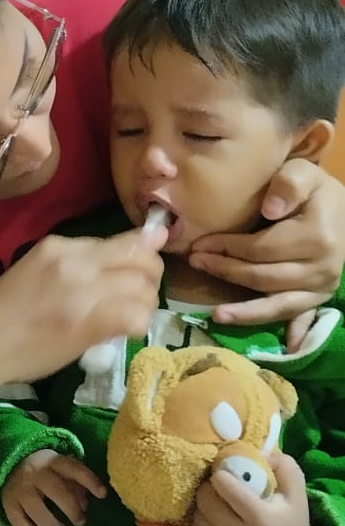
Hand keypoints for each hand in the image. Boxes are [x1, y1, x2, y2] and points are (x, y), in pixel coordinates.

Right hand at [0, 224, 165, 386]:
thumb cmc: (6, 312)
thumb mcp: (39, 270)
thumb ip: (80, 262)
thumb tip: (130, 252)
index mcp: (60, 245)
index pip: (124, 240)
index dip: (145, 255)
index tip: (145, 271)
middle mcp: (74, 261)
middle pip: (141, 260)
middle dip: (152, 280)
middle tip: (139, 298)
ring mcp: (82, 290)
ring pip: (143, 288)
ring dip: (146, 305)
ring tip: (129, 318)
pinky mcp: (88, 322)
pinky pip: (134, 316)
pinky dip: (139, 325)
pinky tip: (126, 332)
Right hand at [2, 449, 106, 525]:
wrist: (10, 467)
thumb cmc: (46, 472)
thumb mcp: (62, 471)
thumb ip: (76, 486)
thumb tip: (84, 506)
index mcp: (52, 461)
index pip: (74, 468)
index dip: (90, 481)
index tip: (103, 494)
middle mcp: (35, 473)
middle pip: (56, 491)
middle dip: (72, 510)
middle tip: (80, 522)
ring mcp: (20, 489)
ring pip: (37, 510)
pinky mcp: (8, 503)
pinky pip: (19, 522)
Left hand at [188, 161, 344, 324]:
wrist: (344, 213)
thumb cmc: (317, 193)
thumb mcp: (304, 175)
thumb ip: (288, 184)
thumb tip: (270, 210)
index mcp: (315, 238)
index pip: (261, 249)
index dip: (228, 248)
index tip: (200, 245)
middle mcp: (321, 268)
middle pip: (263, 277)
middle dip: (226, 271)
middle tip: (195, 263)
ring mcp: (320, 288)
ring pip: (278, 304)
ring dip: (245, 311)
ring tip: (216, 315)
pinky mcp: (318, 299)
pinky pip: (302, 319)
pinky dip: (292, 333)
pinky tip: (283, 350)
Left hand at [192, 451, 318, 525]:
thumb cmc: (291, 516)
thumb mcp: (296, 488)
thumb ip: (281, 464)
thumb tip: (256, 451)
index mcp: (260, 518)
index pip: (225, 488)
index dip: (220, 475)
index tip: (224, 471)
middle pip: (206, 501)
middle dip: (208, 487)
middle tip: (217, 484)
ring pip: (198, 517)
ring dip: (203, 504)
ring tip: (216, 500)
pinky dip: (200, 522)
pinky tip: (213, 517)